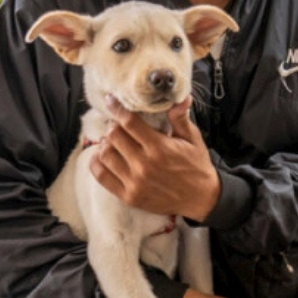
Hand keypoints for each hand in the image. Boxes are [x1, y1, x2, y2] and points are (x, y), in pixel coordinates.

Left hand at [90, 97, 219, 221]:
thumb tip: (180, 98)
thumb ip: (181, 118)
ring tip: (112, 140)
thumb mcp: (193, 139)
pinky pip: (101, 176)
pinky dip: (97, 163)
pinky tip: (103, 156)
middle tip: (118, 124)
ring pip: (105, 155)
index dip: (117, 109)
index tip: (111, 101)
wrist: (200, 198)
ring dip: (105, 143)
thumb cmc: (196, 166)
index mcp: (160, 148)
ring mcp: (134, 183)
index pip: (129, 123)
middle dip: (113, 125)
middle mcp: (144, 165)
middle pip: (114, 136)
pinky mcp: (128, 196)